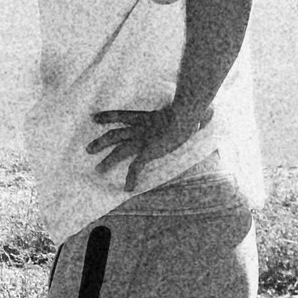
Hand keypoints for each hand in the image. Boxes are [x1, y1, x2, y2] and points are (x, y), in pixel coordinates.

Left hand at [86, 102, 207, 190]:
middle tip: (88, 149)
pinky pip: (135, 167)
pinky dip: (131, 178)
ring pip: (118, 152)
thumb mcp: (186, 109)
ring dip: (107, 161)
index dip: (107, 116)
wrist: (185, 114)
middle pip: (114, 135)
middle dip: (100, 142)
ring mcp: (141, 140)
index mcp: (145, 117)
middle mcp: (139, 129)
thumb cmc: (190, 108)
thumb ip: (191, 112)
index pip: (121, 115)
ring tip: (97, 170)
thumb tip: (209, 113)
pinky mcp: (147, 151)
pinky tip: (128, 188)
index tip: (94, 118)